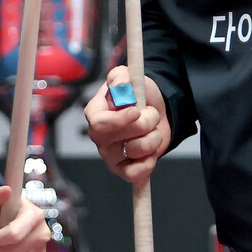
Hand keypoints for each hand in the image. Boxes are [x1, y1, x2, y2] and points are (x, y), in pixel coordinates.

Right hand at [83, 66, 169, 182]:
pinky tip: (151, 150)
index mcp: (95, 113)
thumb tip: (122, 85)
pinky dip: (150, 160)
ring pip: (136, 151)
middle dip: (143, 125)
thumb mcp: (131, 78)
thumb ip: (122, 77)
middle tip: (151, 114)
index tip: (136, 111)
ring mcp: (110, 156)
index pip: (100, 123)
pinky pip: (137, 173)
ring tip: (152, 129)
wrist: (156, 112)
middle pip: (118, 139)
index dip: (119, 120)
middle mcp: (99, 137)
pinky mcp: (123, 170)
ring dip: (154, 137)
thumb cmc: (139, 96)